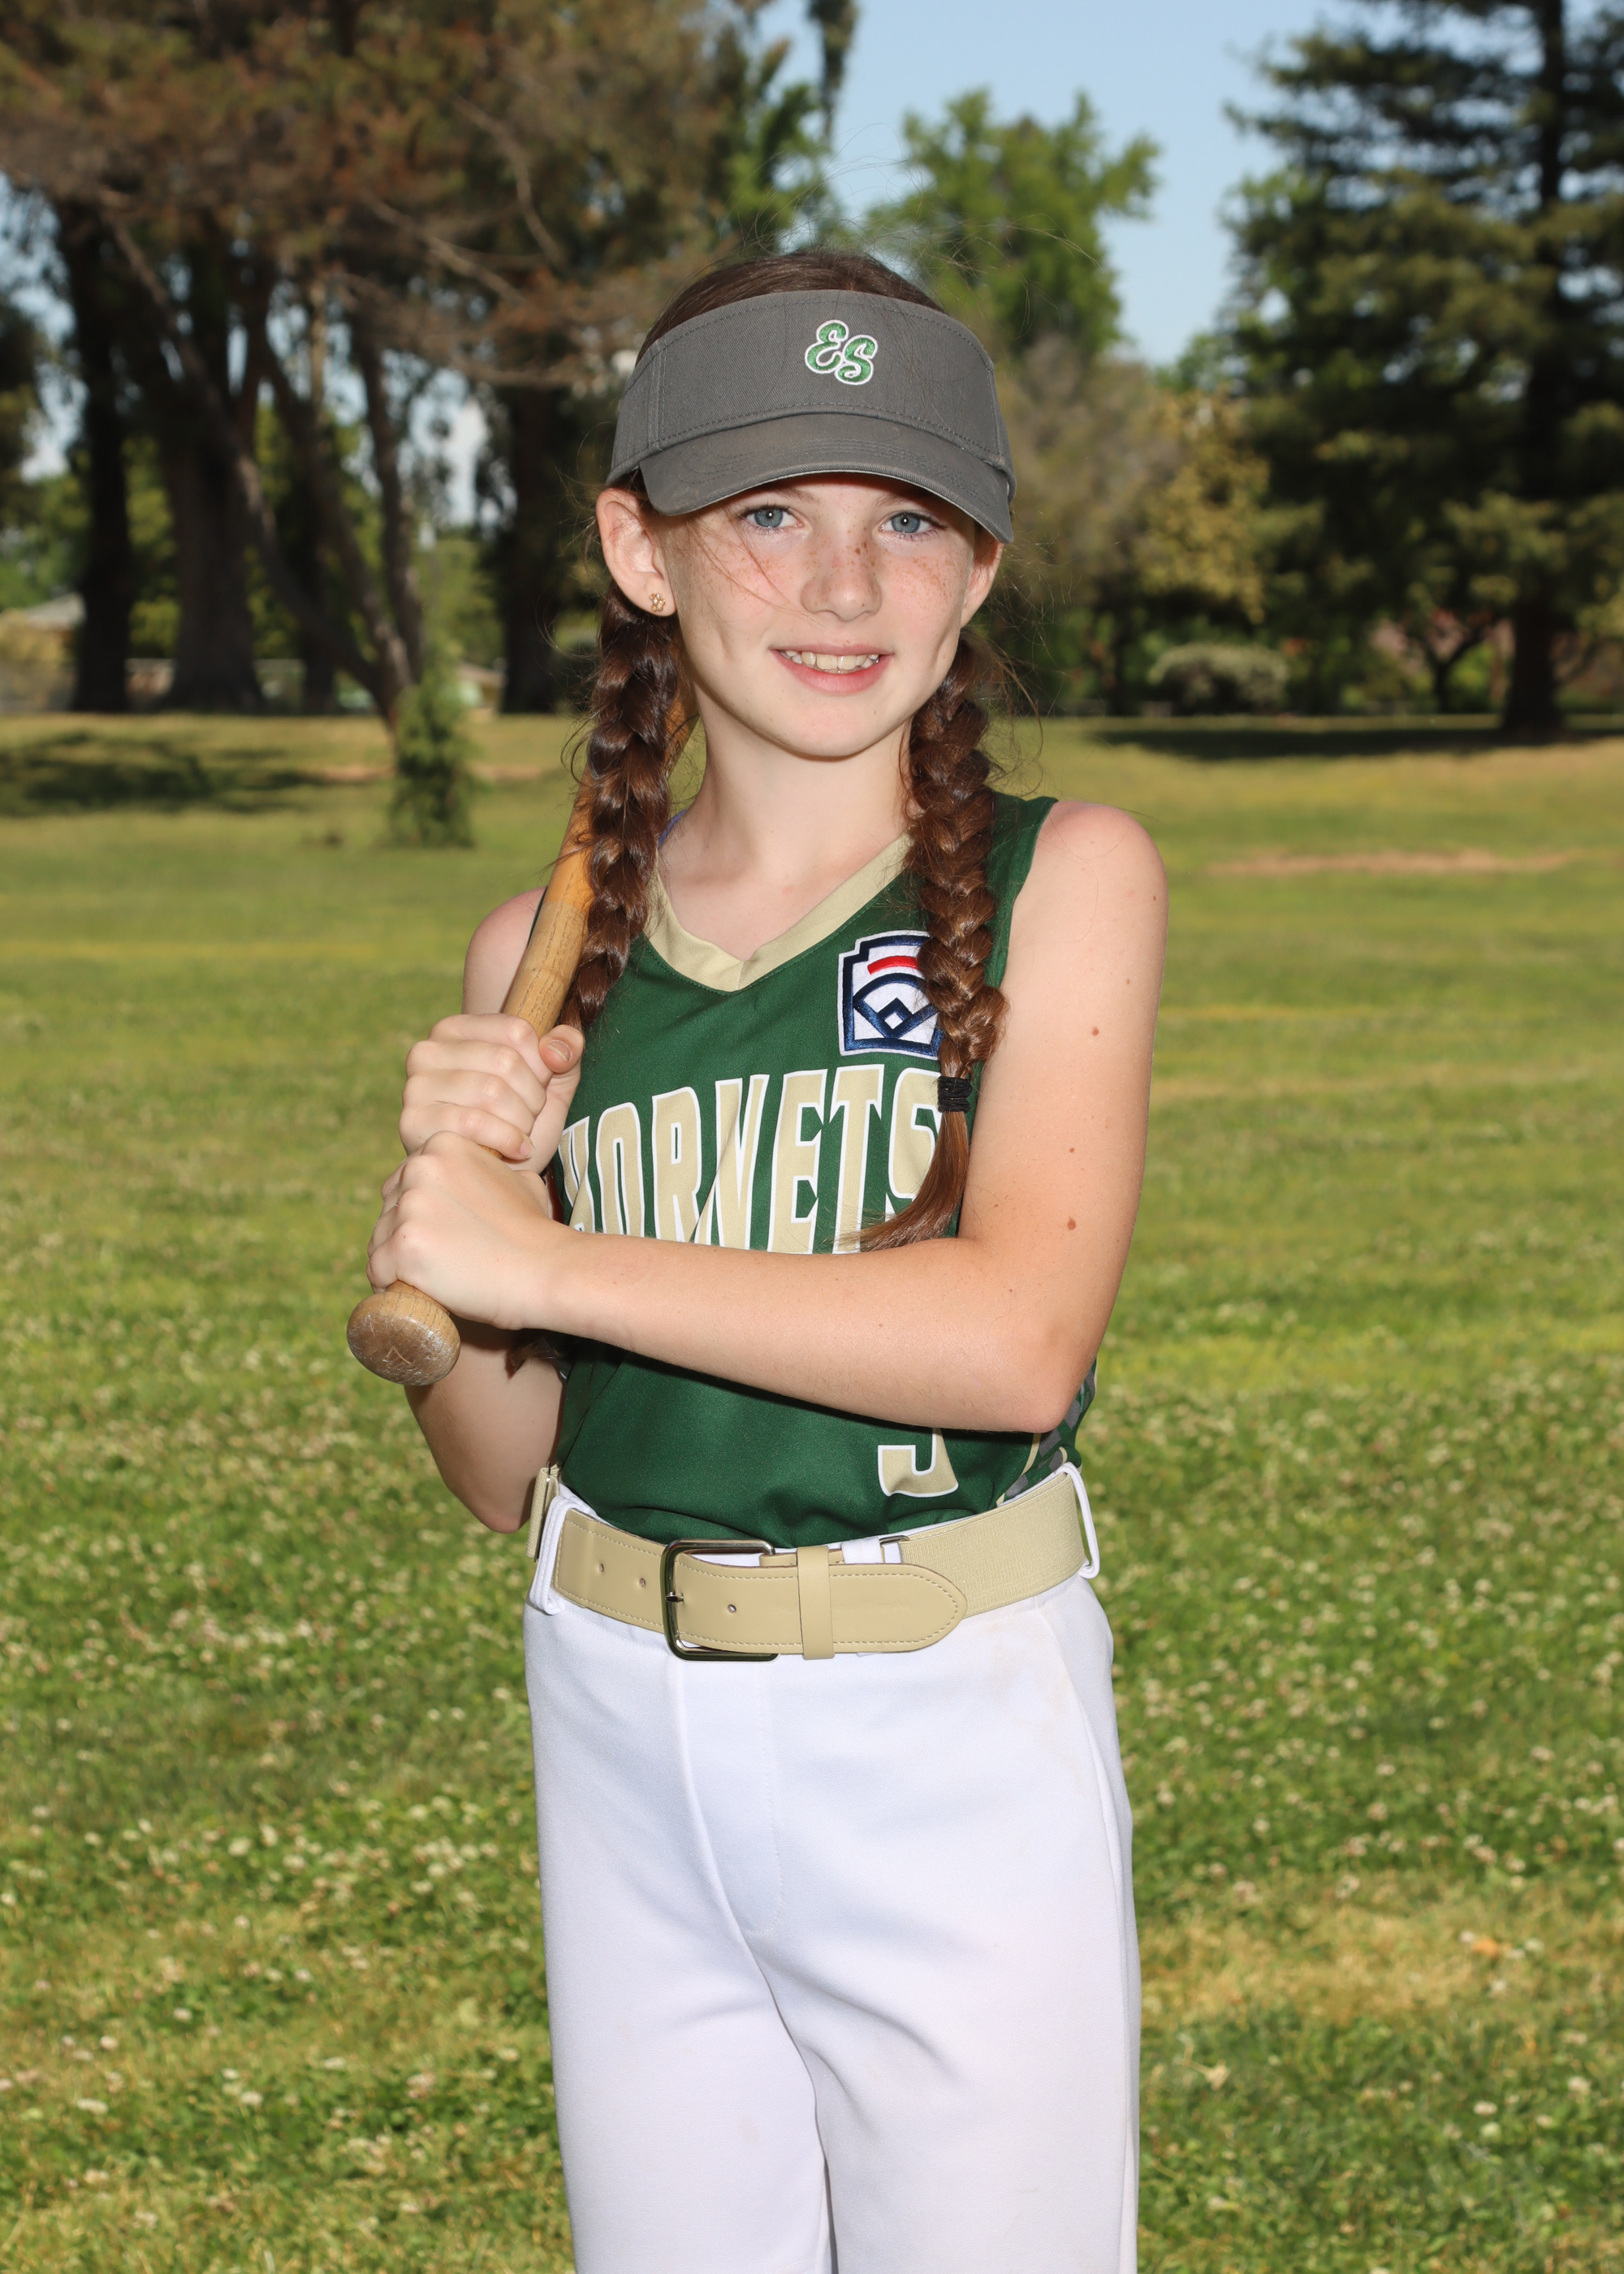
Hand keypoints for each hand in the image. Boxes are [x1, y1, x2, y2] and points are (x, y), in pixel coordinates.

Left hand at [367, 1132, 572, 1329]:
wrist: (544, 1268)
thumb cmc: (535, 1231)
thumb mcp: (517, 1179)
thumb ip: (487, 1171)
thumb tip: (478, 1181)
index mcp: (442, 1146)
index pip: (404, 1183)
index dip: (418, 1214)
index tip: (441, 1235)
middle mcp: (420, 1168)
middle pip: (388, 1210)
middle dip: (405, 1235)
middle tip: (438, 1260)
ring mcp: (410, 1207)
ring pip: (379, 1240)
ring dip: (397, 1262)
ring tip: (431, 1277)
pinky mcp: (404, 1246)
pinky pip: (377, 1269)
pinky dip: (390, 1285)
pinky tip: (417, 1291)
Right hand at [399, 1015, 583, 1170]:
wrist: (490, 1173)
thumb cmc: (517, 1120)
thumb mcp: (552, 1080)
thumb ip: (565, 1049)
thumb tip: (555, 1051)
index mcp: (455, 1029)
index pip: (517, 1031)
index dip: (542, 1065)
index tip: (540, 1086)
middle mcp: (427, 1050)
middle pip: (505, 1061)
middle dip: (533, 1097)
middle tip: (531, 1117)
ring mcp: (415, 1086)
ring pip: (491, 1091)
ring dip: (522, 1120)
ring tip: (522, 1132)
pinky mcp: (413, 1122)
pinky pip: (472, 1122)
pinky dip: (507, 1139)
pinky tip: (517, 1149)